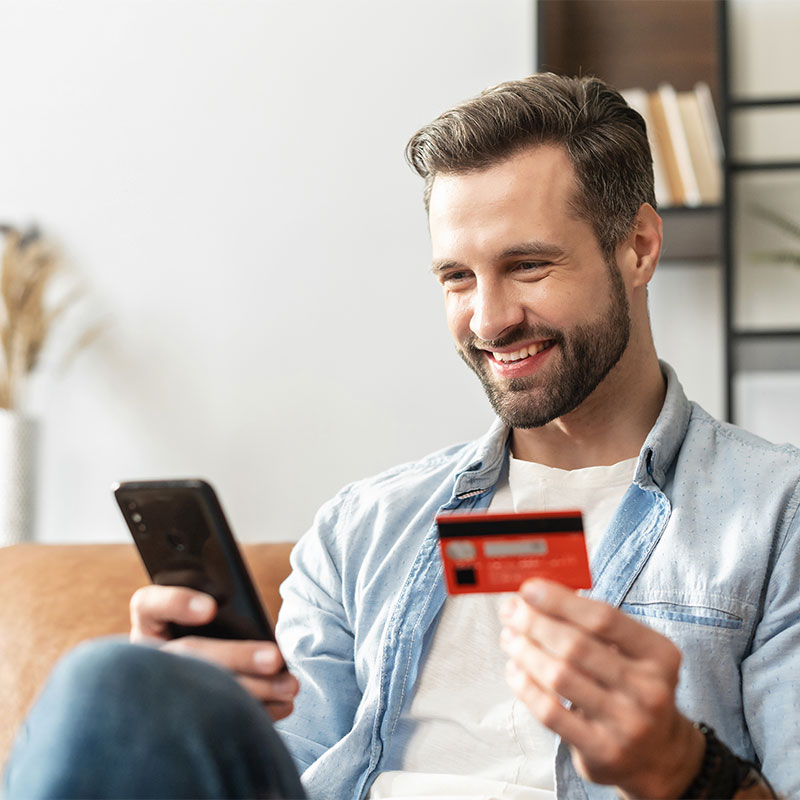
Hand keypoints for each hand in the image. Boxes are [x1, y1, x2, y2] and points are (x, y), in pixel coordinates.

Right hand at [130, 584, 297, 720]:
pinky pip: (216, 721)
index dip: (177, 603)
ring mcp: (160, 692)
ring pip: (202, 693)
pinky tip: (282, 707)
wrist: (176, 693)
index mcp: (150, 623)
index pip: (148, 605)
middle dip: (237, 657)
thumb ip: (220, 608)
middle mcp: (147, 658)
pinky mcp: (179, 721)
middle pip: (188, 653)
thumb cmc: (200, 635)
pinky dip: (255, 714)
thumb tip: (257, 622)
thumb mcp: (198, 616)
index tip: (212, 609)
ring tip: (289, 686)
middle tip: (276, 659)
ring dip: (253, 690)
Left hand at [499, 579, 704, 798]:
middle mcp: (649, 689)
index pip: (603, 618)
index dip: (561, 600)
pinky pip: (550, 712)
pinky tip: (514, 669)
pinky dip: (525, 686)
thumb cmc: (632, 687)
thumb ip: (593, 623)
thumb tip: (539, 594)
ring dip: (525, 651)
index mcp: (660, 654)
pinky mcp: (602, 751)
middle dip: (534, 623)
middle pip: (576, 646)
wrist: (659, 753)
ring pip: (560, 677)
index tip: (528, 588)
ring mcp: (627, 724)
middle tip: (509, 611)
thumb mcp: (633, 652)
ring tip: (509, 637)